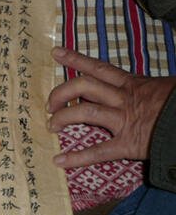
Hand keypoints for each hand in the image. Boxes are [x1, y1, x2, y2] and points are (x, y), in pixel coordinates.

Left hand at [47, 47, 175, 167]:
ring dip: (63, 118)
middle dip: (61, 93)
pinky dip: (76, 158)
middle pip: (84, 86)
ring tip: (51, 126)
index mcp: (133, 84)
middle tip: (50, 104)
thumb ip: (145, 88)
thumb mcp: (165, 88)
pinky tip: (59, 161)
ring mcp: (125, 120)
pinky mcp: (129, 144)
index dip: (75, 59)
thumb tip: (136, 87)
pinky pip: (98, 151)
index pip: (99, 68)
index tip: (55, 53)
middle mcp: (124, 99)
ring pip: (85, 113)